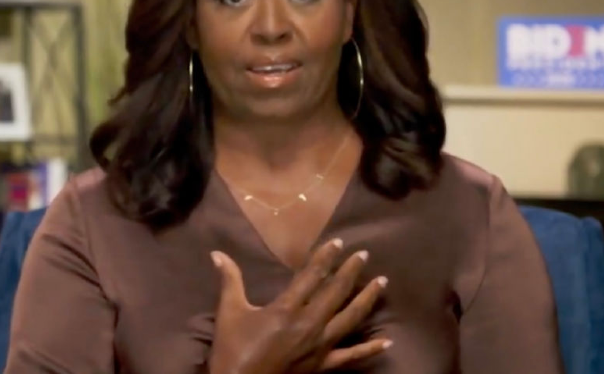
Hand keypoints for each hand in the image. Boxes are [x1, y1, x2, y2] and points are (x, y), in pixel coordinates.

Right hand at [207, 239, 389, 373]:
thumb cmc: (234, 349)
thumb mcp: (229, 312)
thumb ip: (229, 280)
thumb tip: (217, 254)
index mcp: (286, 309)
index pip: (312, 276)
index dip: (326, 257)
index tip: (338, 242)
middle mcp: (309, 325)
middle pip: (336, 293)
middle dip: (351, 272)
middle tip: (364, 255)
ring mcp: (320, 347)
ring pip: (350, 319)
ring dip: (367, 299)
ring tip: (382, 283)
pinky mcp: (323, 366)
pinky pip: (351, 357)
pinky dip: (370, 349)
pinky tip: (387, 341)